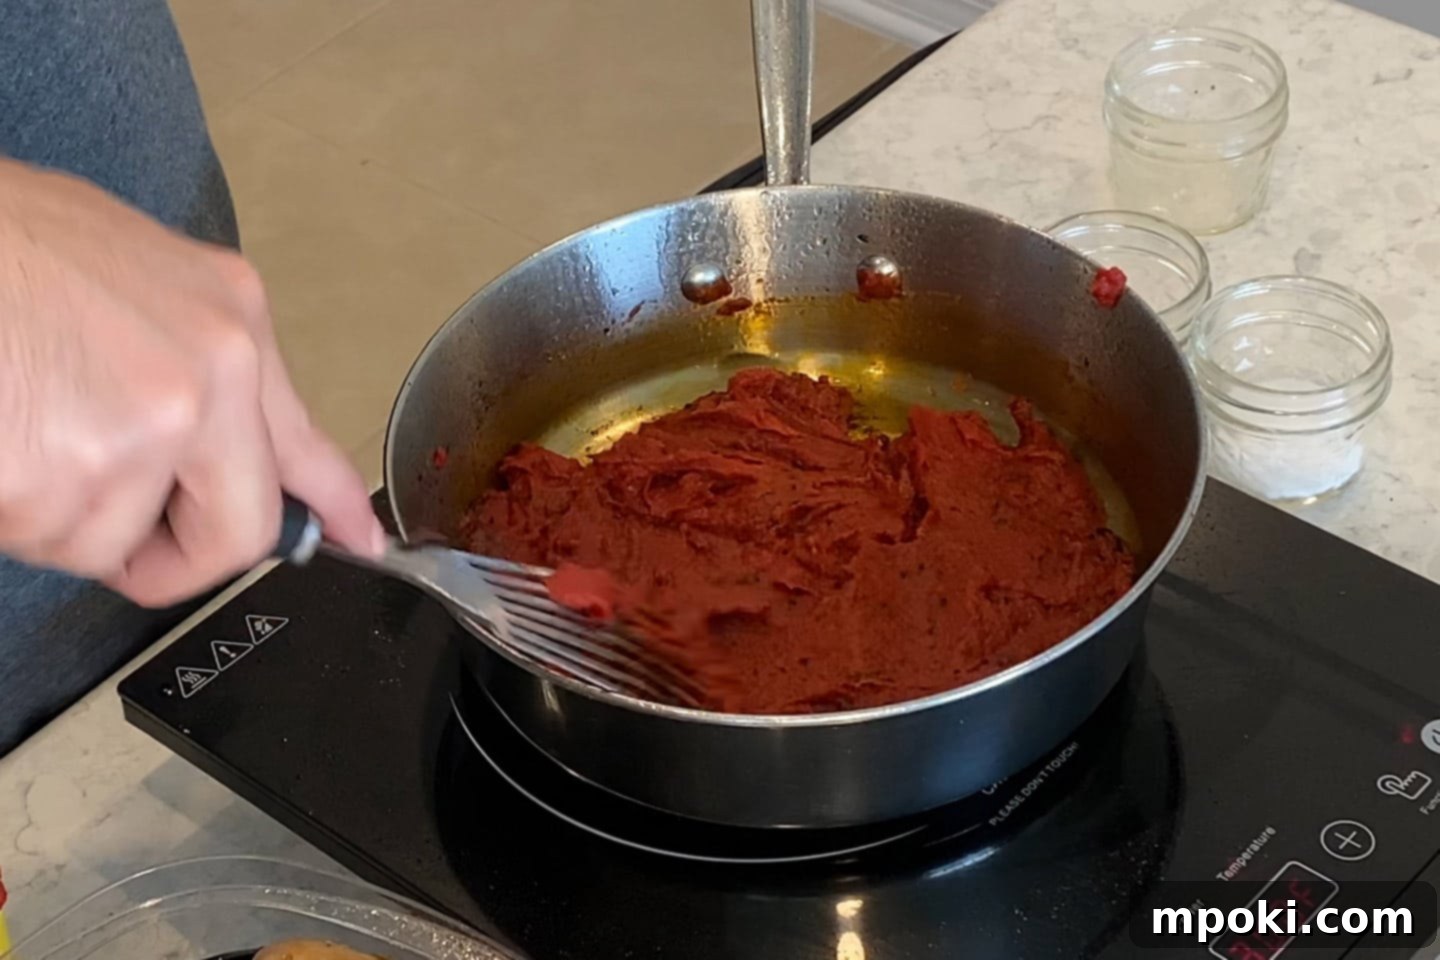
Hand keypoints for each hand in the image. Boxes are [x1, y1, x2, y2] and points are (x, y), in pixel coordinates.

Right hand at [0, 158, 382, 605]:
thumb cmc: (11, 245)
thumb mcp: (143, 273)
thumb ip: (198, 359)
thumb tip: (217, 436)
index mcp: (230, 326)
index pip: (304, 444)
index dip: (332, 505)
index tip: (359, 539)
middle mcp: (201, 384)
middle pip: (236, 533)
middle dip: (176, 553)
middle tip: (125, 532)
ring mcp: (132, 434)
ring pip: (110, 542)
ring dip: (59, 513)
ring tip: (24, 424)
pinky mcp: (49, 479)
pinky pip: (42, 539)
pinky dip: (11, 509)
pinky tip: (0, 435)